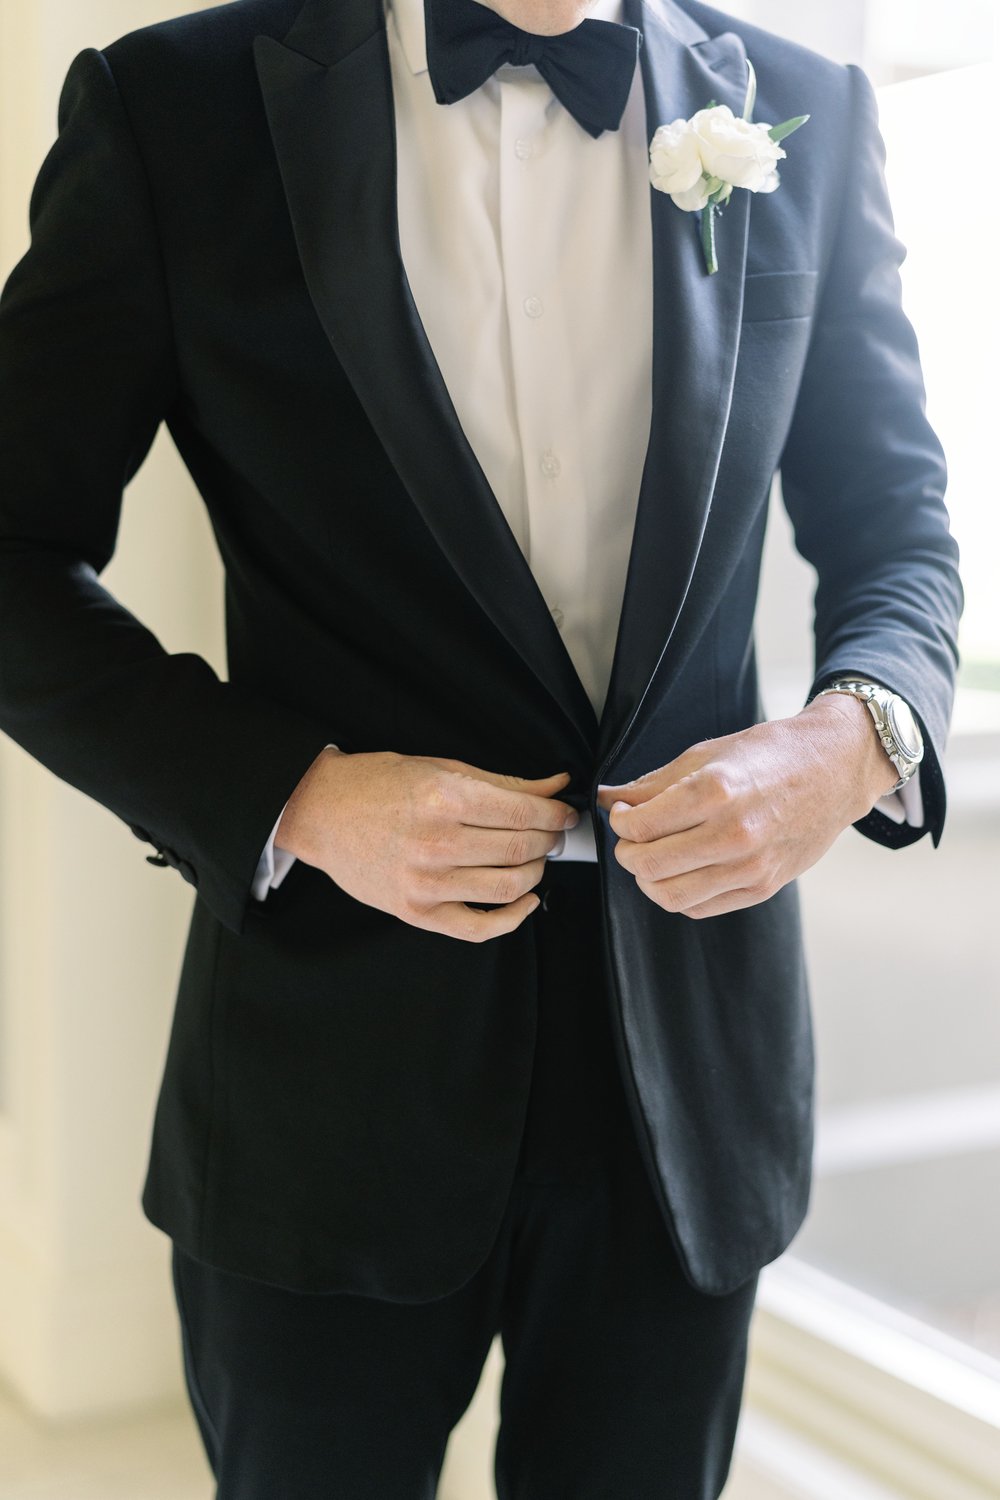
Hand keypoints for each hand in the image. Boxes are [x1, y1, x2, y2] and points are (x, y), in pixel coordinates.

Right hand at [275, 748, 578, 941]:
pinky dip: (512, 918)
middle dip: (548, 840)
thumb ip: (503, 783)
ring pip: (509, 887)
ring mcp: (426, 883)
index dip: (555, 815)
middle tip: (552, 833)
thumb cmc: (375, 786)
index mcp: (444, 798)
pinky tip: (525, 900)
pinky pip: (479, 928)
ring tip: (534, 858)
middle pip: (520, 848)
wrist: (320, 813)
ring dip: (535, 872)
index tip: (564, 814)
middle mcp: (437, 843)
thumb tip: (554, 787)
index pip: (524, 813)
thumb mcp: (440, 768)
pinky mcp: (417, 912)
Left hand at [596, 695, 898, 919]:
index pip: (640, 827)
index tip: (623, 813)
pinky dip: (679, 894)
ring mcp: (750, 866)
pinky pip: (700, 907)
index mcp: (714, 791)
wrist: (835, 769)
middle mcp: (733, 833)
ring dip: (649, 879)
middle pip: (648, 866)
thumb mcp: (706, 754)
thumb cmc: (771, 754)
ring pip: (670, 897)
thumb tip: (608, 798)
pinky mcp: (762, 887)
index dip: (620, 822)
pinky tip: (683, 869)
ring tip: (654, 856)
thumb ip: (652, 783)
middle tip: (632, 837)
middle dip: (628, 853)